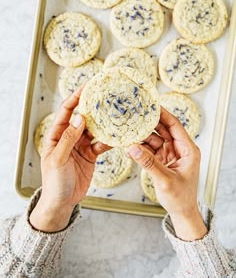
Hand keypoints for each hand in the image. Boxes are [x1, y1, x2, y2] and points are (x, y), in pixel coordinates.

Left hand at [30, 86, 108, 231]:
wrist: (62, 202)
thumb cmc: (54, 182)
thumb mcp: (58, 159)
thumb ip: (69, 138)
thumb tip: (80, 117)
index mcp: (56, 135)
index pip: (66, 112)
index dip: (75, 98)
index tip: (87, 87)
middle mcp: (69, 137)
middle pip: (82, 118)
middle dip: (93, 108)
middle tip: (106, 97)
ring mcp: (80, 145)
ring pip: (94, 130)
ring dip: (103, 124)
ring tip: (115, 114)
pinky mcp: (90, 154)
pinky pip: (101, 144)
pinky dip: (108, 141)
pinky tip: (117, 137)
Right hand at [128, 107, 206, 240]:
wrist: (181, 212)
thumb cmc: (180, 197)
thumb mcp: (165, 179)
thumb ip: (148, 163)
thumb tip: (132, 147)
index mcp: (188, 149)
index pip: (174, 125)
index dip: (163, 114)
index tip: (151, 105)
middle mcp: (179, 148)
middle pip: (162, 129)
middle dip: (148, 123)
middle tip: (134, 115)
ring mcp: (169, 154)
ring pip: (153, 139)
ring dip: (141, 137)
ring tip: (127, 132)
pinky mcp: (161, 160)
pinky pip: (148, 150)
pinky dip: (139, 149)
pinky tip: (129, 148)